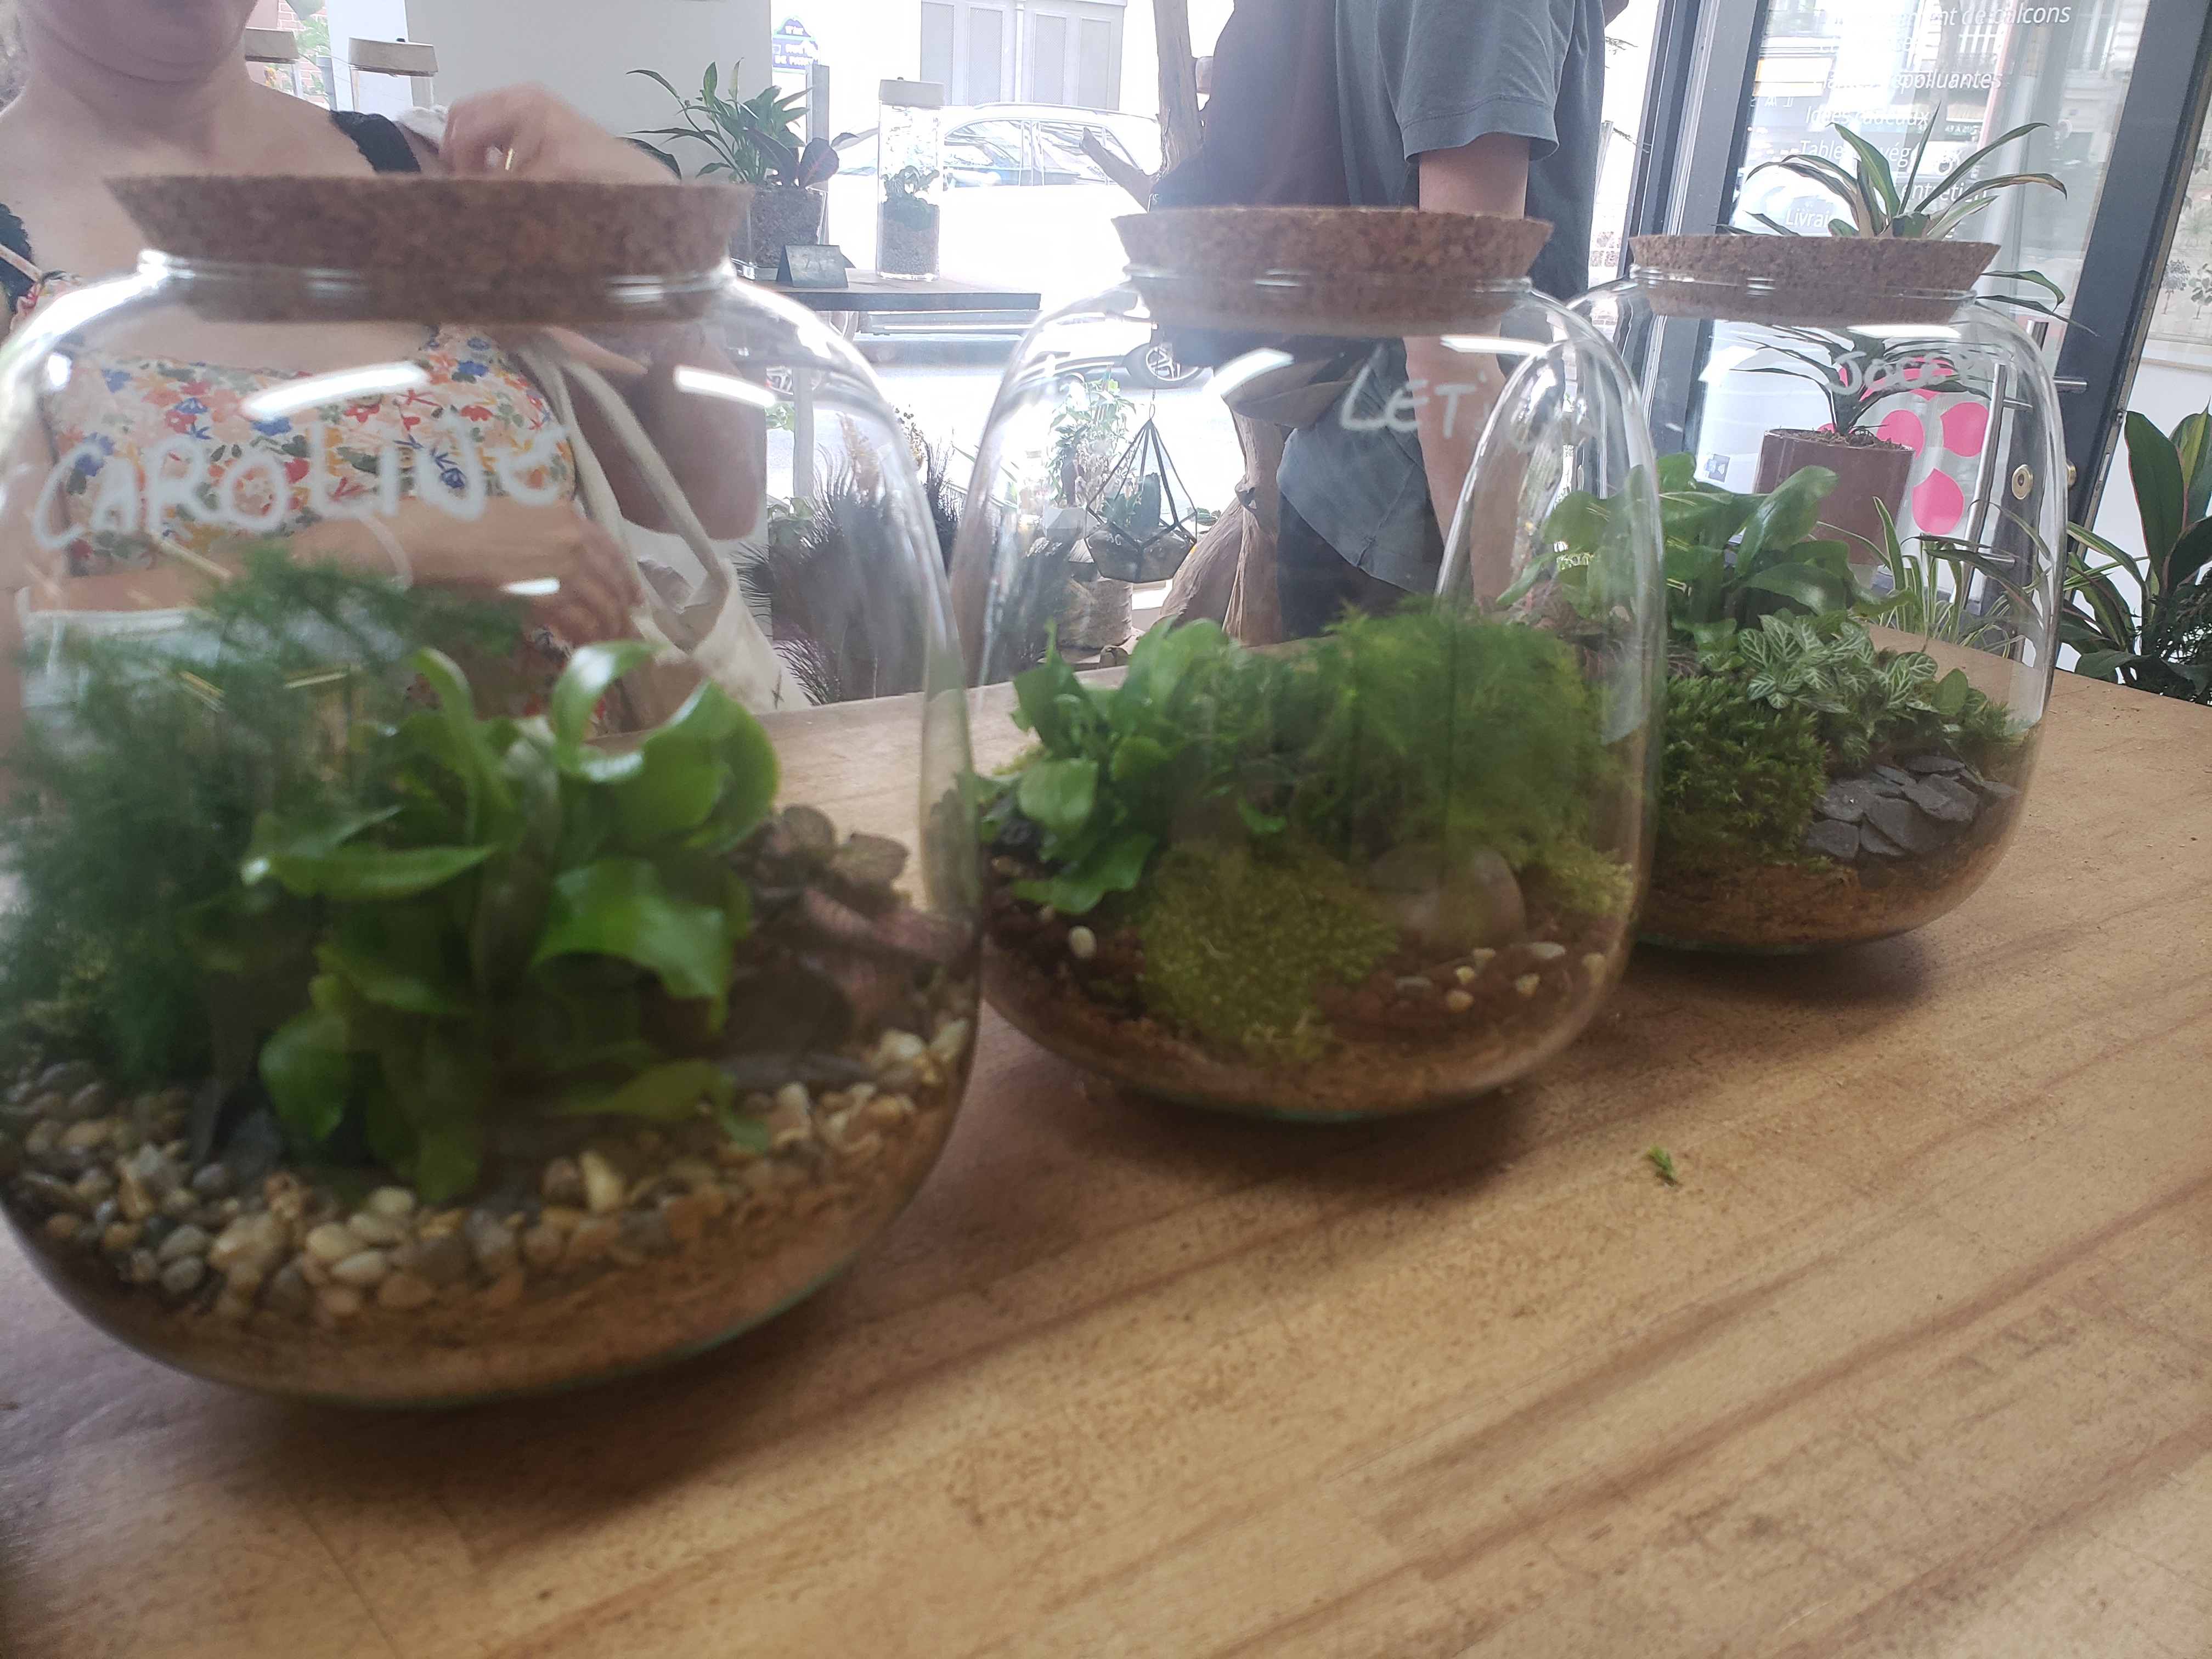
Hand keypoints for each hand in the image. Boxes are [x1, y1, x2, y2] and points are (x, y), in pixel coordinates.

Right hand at [284, 497, 644, 645]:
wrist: (431, 540)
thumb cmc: (457, 525)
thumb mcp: (512, 518)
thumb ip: (542, 535)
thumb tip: (554, 562)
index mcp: (564, 513)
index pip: (609, 548)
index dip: (623, 576)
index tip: (631, 596)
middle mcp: (571, 537)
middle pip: (610, 581)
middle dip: (621, 610)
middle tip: (627, 632)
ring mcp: (563, 566)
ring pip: (600, 605)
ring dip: (608, 630)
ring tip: (611, 648)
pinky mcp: (547, 596)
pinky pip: (578, 623)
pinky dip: (585, 638)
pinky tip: (584, 649)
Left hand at [442, 84, 672, 185]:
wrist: (640, 181)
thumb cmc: (590, 168)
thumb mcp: (544, 137)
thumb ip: (504, 139)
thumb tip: (458, 163)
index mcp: (526, 97)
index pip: (464, 112)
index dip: (453, 144)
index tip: (457, 170)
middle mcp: (531, 106)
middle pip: (467, 133)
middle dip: (463, 167)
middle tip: (474, 190)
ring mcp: (546, 132)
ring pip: (488, 167)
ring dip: (489, 191)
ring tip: (508, 204)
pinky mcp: (560, 163)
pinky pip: (515, 189)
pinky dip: (513, 205)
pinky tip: (529, 212)